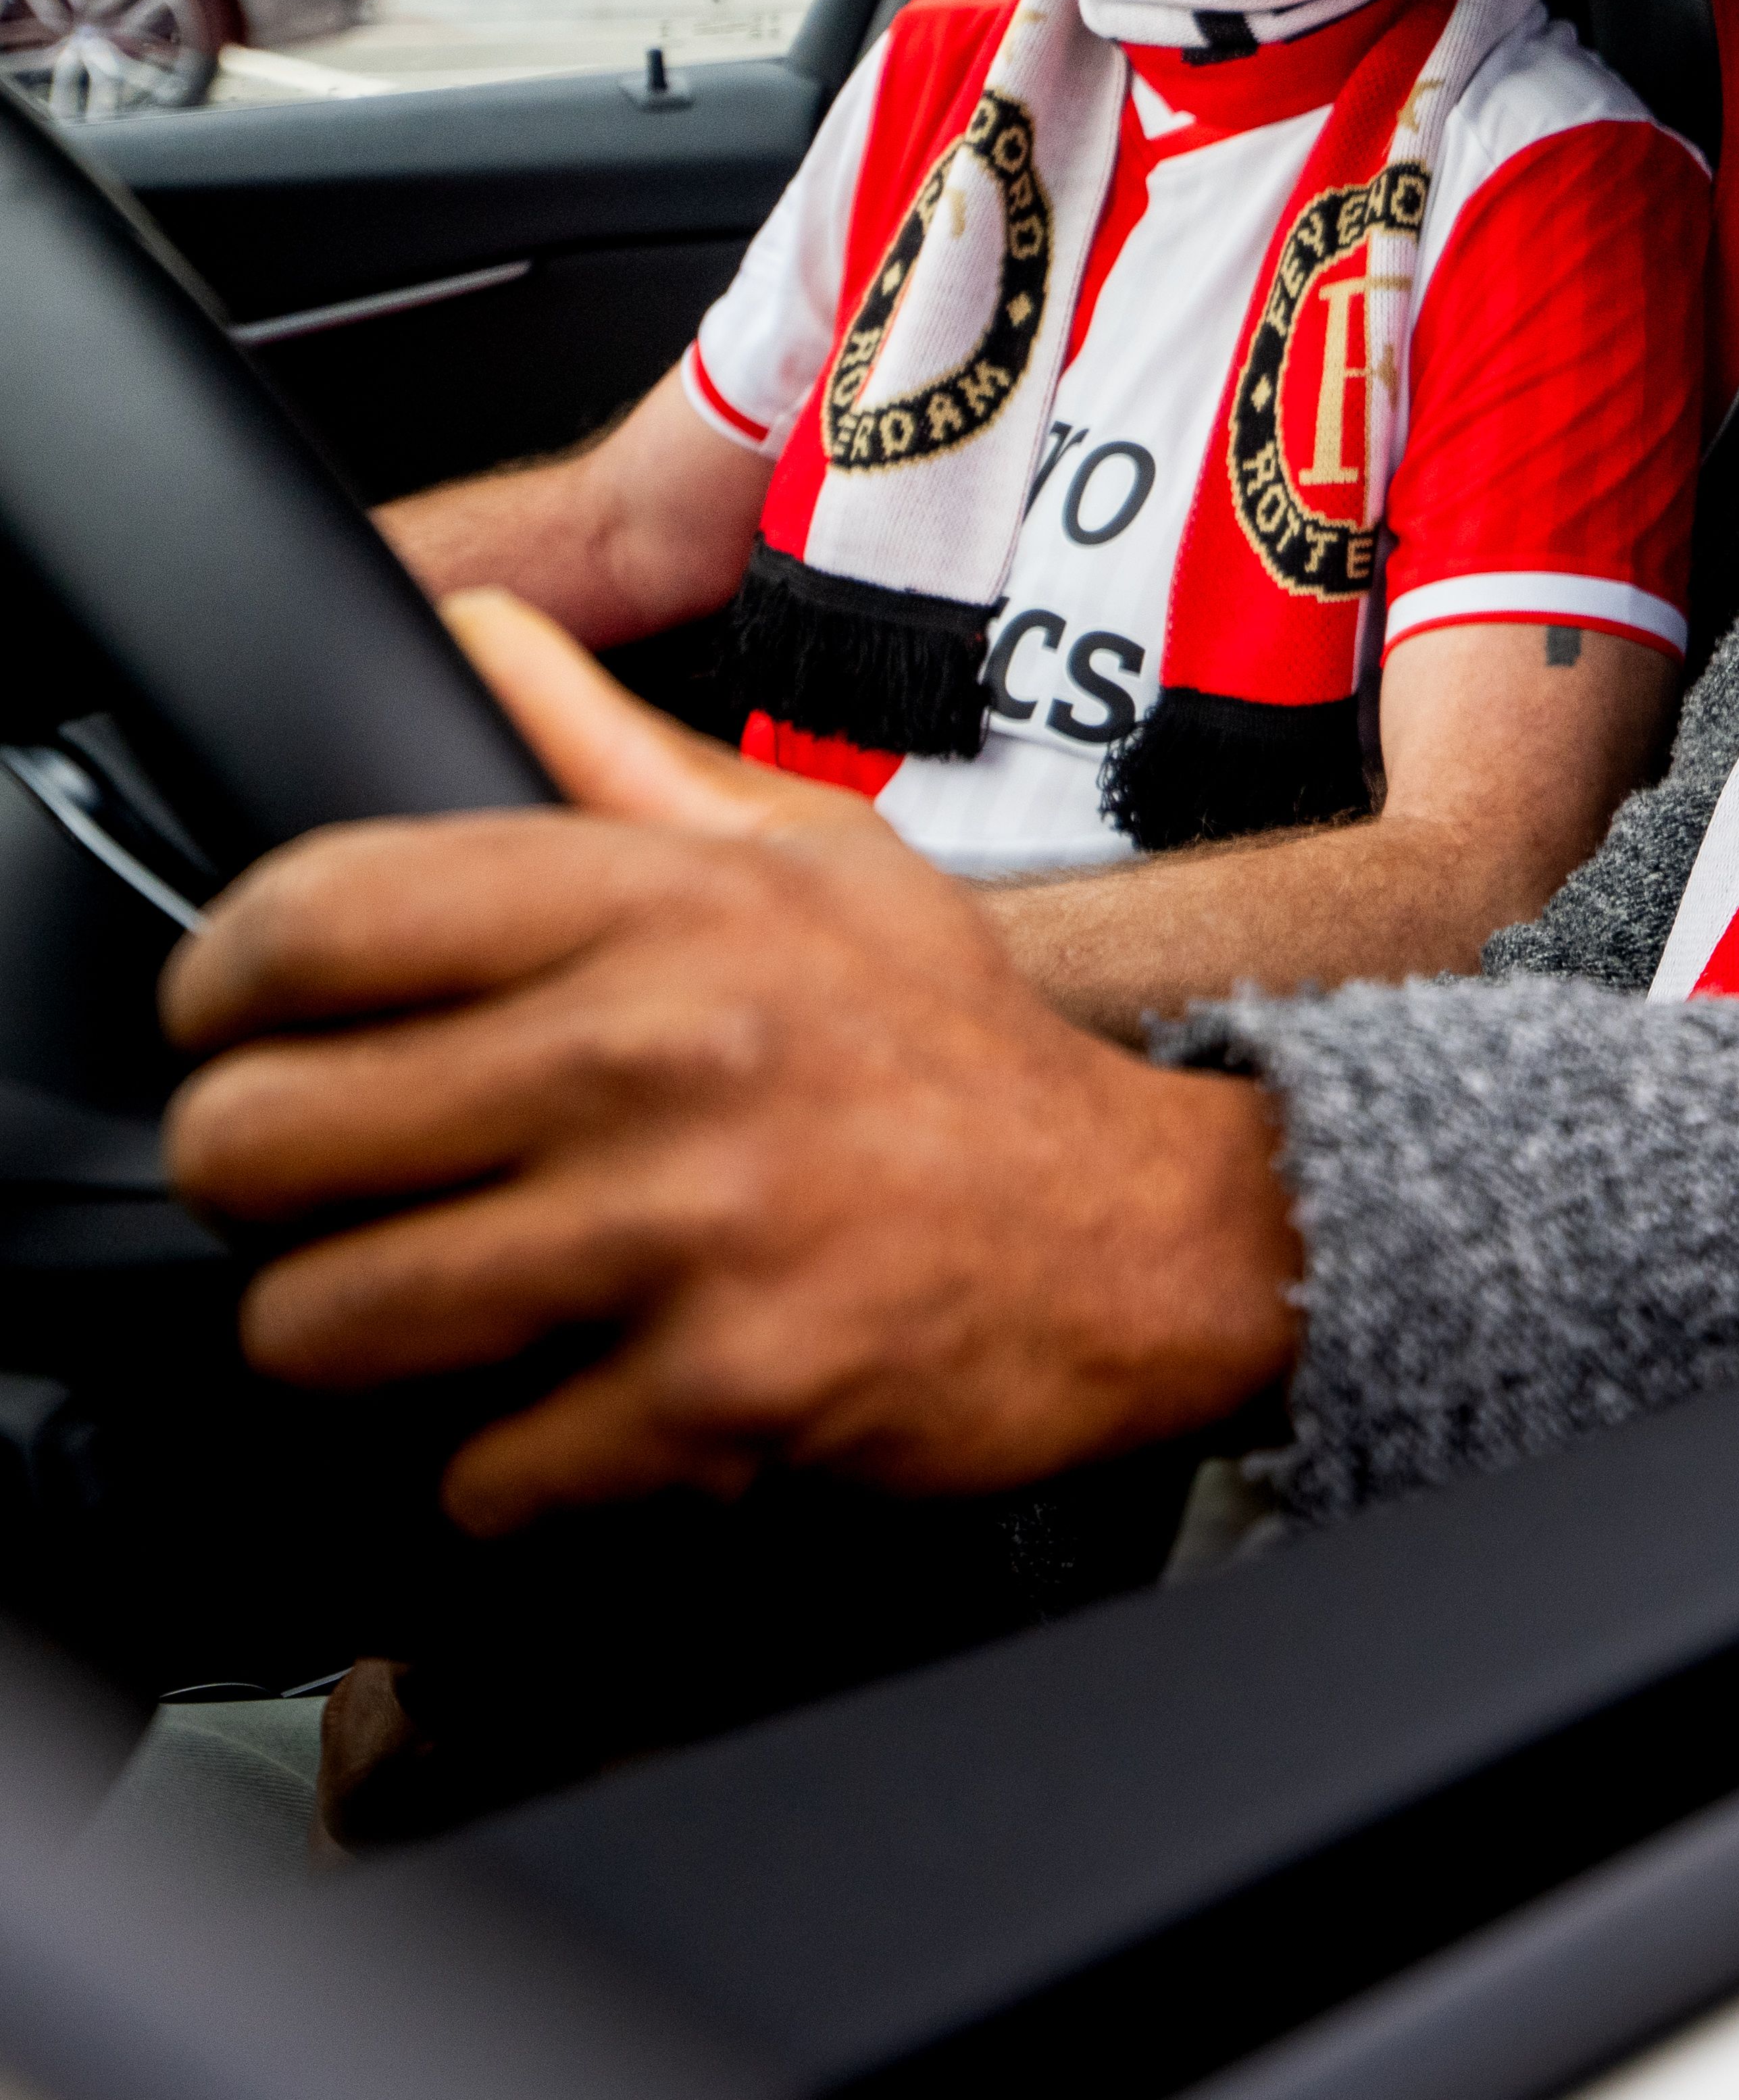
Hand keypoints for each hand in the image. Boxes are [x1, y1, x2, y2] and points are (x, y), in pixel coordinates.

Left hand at [162, 594, 1304, 1533]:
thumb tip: (473, 630)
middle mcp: (668, 1052)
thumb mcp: (817, 860)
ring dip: (362, 1346)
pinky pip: (476, 1473)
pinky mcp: (716, 1397)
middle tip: (339, 1196)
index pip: (308, 918)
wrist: (1150, 1238)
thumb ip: (616, 760)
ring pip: (325, 1325)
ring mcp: (690, 1230)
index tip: (243, 1034)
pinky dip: (509, 1472)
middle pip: (263, 1140)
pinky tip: (580, 1411)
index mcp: (670, 905)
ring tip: (446, 1315)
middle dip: (270, 1188)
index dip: (221, 990)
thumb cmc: (960, 1055)